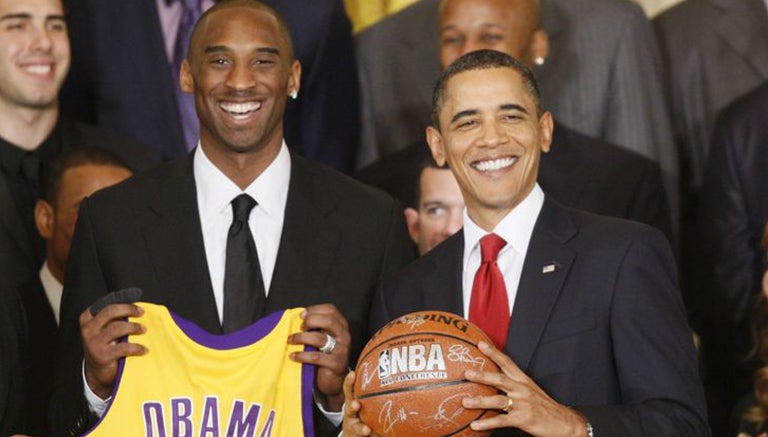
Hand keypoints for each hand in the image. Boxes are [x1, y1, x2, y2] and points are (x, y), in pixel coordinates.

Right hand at [80, 303, 145, 398]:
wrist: (98, 372)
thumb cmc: (107, 345)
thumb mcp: (107, 330)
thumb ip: (116, 318)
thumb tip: (138, 308)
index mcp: (88, 319)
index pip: (105, 305)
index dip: (122, 301)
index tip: (136, 300)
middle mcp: (88, 330)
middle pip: (110, 311)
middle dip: (128, 309)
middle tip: (142, 313)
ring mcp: (93, 343)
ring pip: (117, 327)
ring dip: (133, 327)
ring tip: (143, 329)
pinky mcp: (102, 356)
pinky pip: (123, 347)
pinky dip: (136, 347)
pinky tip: (144, 349)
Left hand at [288, 303, 350, 410]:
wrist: (334, 379)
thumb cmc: (324, 354)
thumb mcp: (322, 336)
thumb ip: (315, 326)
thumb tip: (298, 317)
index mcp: (341, 325)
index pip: (331, 310)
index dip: (315, 310)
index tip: (301, 315)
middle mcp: (344, 335)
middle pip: (329, 320)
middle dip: (311, 321)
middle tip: (300, 328)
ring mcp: (342, 350)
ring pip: (320, 338)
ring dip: (301, 338)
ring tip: (290, 340)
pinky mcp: (336, 364)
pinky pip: (316, 357)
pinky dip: (302, 355)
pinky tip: (293, 356)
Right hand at [342, 371, 377, 436]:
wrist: (352, 433)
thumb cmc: (361, 412)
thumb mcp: (363, 401)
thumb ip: (372, 391)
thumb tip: (394, 377)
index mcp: (352, 402)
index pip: (349, 390)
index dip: (349, 382)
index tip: (352, 374)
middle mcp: (350, 414)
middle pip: (349, 409)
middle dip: (352, 406)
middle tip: (356, 405)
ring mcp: (352, 426)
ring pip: (355, 427)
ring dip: (361, 428)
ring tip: (366, 430)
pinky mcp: (355, 436)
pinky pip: (361, 436)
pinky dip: (369, 436)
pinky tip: (375, 436)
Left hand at [462, 341, 587, 435]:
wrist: (563, 422)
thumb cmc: (544, 406)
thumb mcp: (530, 390)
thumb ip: (513, 384)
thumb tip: (491, 380)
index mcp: (523, 380)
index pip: (507, 363)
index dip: (494, 353)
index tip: (480, 344)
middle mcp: (522, 390)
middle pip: (500, 379)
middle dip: (482, 376)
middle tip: (467, 373)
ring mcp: (523, 404)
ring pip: (498, 400)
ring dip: (480, 401)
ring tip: (465, 402)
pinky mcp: (523, 419)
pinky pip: (501, 421)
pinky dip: (487, 423)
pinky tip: (475, 425)